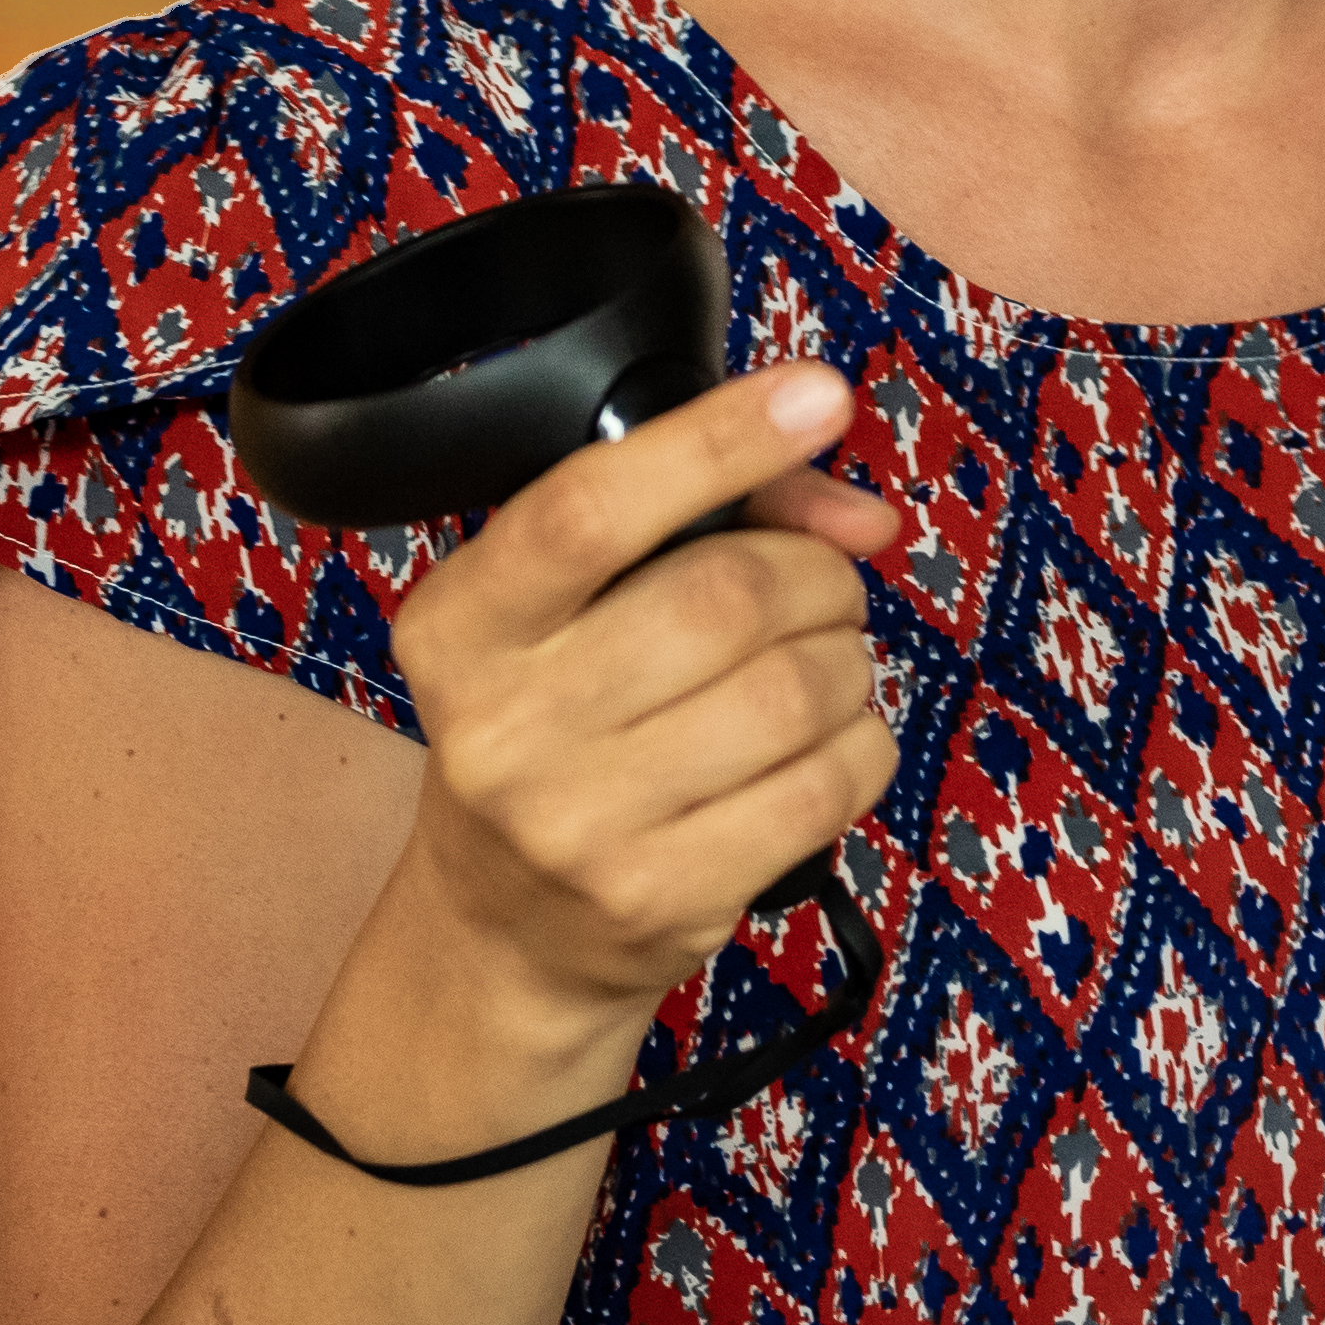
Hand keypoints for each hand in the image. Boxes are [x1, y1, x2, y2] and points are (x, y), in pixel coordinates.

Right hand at [376, 365, 909, 1025]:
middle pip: (723, 596)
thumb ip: (713, 521)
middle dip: (813, 574)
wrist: (505, 931)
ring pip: (792, 689)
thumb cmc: (561, 733)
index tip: (814, 393)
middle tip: (817, 589)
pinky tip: (824, 745)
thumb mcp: (578, 612)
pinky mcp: (657, 897)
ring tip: (817, 670)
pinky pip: (824, 785)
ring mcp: (574, 824)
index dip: (716, 440)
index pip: (587, 508)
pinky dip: (860, 745)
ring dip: (845, 660)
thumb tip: (862, 519)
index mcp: (462, 624)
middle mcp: (500, 726)